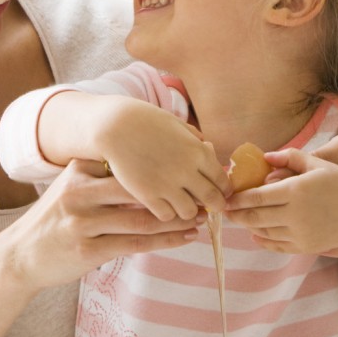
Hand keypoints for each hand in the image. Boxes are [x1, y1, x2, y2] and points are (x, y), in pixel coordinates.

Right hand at [0, 159, 204, 289]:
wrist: (20, 256)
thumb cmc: (54, 219)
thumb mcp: (70, 187)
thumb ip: (100, 174)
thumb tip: (147, 161)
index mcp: (78, 171)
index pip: (129, 164)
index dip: (164, 165)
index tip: (194, 165)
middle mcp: (80, 194)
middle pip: (139, 190)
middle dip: (175, 191)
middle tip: (204, 192)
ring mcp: (83, 222)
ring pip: (142, 219)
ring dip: (176, 219)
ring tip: (201, 217)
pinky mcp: (88, 250)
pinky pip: (136, 244)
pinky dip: (165, 240)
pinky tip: (185, 237)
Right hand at [96, 99, 229, 219]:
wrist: (114, 125)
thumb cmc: (145, 121)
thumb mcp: (176, 124)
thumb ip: (194, 138)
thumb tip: (209, 148)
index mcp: (198, 151)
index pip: (222, 180)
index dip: (223, 190)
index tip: (219, 192)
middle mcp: (187, 170)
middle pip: (213, 200)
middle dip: (214, 205)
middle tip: (208, 206)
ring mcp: (167, 184)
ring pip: (189, 212)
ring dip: (187, 210)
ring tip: (181, 204)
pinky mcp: (147, 194)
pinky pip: (166, 215)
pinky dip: (166, 212)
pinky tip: (161, 204)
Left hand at [224, 143, 337, 254]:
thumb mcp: (318, 163)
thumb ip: (290, 157)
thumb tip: (265, 156)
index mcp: (296, 190)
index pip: (256, 197)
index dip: (238, 198)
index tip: (227, 196)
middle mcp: (296, 214)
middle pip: (255, 217)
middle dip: (236, 214)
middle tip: (225, 209)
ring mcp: (301, 233)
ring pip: (263, 232)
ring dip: (248, 226)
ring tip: (238, 219)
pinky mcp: (307, 246)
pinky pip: (277, 245)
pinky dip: (263, 240)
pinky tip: (255, 234)